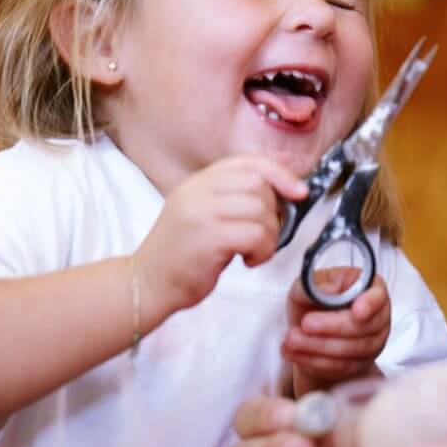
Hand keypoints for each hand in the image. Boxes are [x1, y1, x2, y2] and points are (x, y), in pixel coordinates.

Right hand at [137, 155, 307, 314]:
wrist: (147, 283)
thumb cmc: (181, 256)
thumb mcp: (202, 215)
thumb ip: (230, 199)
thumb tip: (281, 195)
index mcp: (198, 182)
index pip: (248, 162)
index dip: (279, 173)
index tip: (299, 192)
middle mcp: (198, 190)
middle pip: (258, 184)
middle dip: (273, 211)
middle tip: (263, 236)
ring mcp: (201, 211)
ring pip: (261, 210)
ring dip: (270, 235)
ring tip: (255, 252)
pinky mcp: (208, 236)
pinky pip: (256, 234)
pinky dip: (263, 250)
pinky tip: (248, 261)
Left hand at [284, 268, 389, 395]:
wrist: (308, 329)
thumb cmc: (313, 300)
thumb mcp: (306, 286)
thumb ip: (314, 285)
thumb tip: (328, 290)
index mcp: (370, 288)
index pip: (378, 296)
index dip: (370, 304)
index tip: (357, 312)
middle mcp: (377, 316)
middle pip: (364, 327)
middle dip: (332, 327)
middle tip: (306, 324)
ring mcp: (372, 343)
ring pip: (352, 350)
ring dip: (319, 346)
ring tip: (291, 340)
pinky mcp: (360, 365)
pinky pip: (341, 367)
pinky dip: (316, 361)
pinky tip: (295, 353)